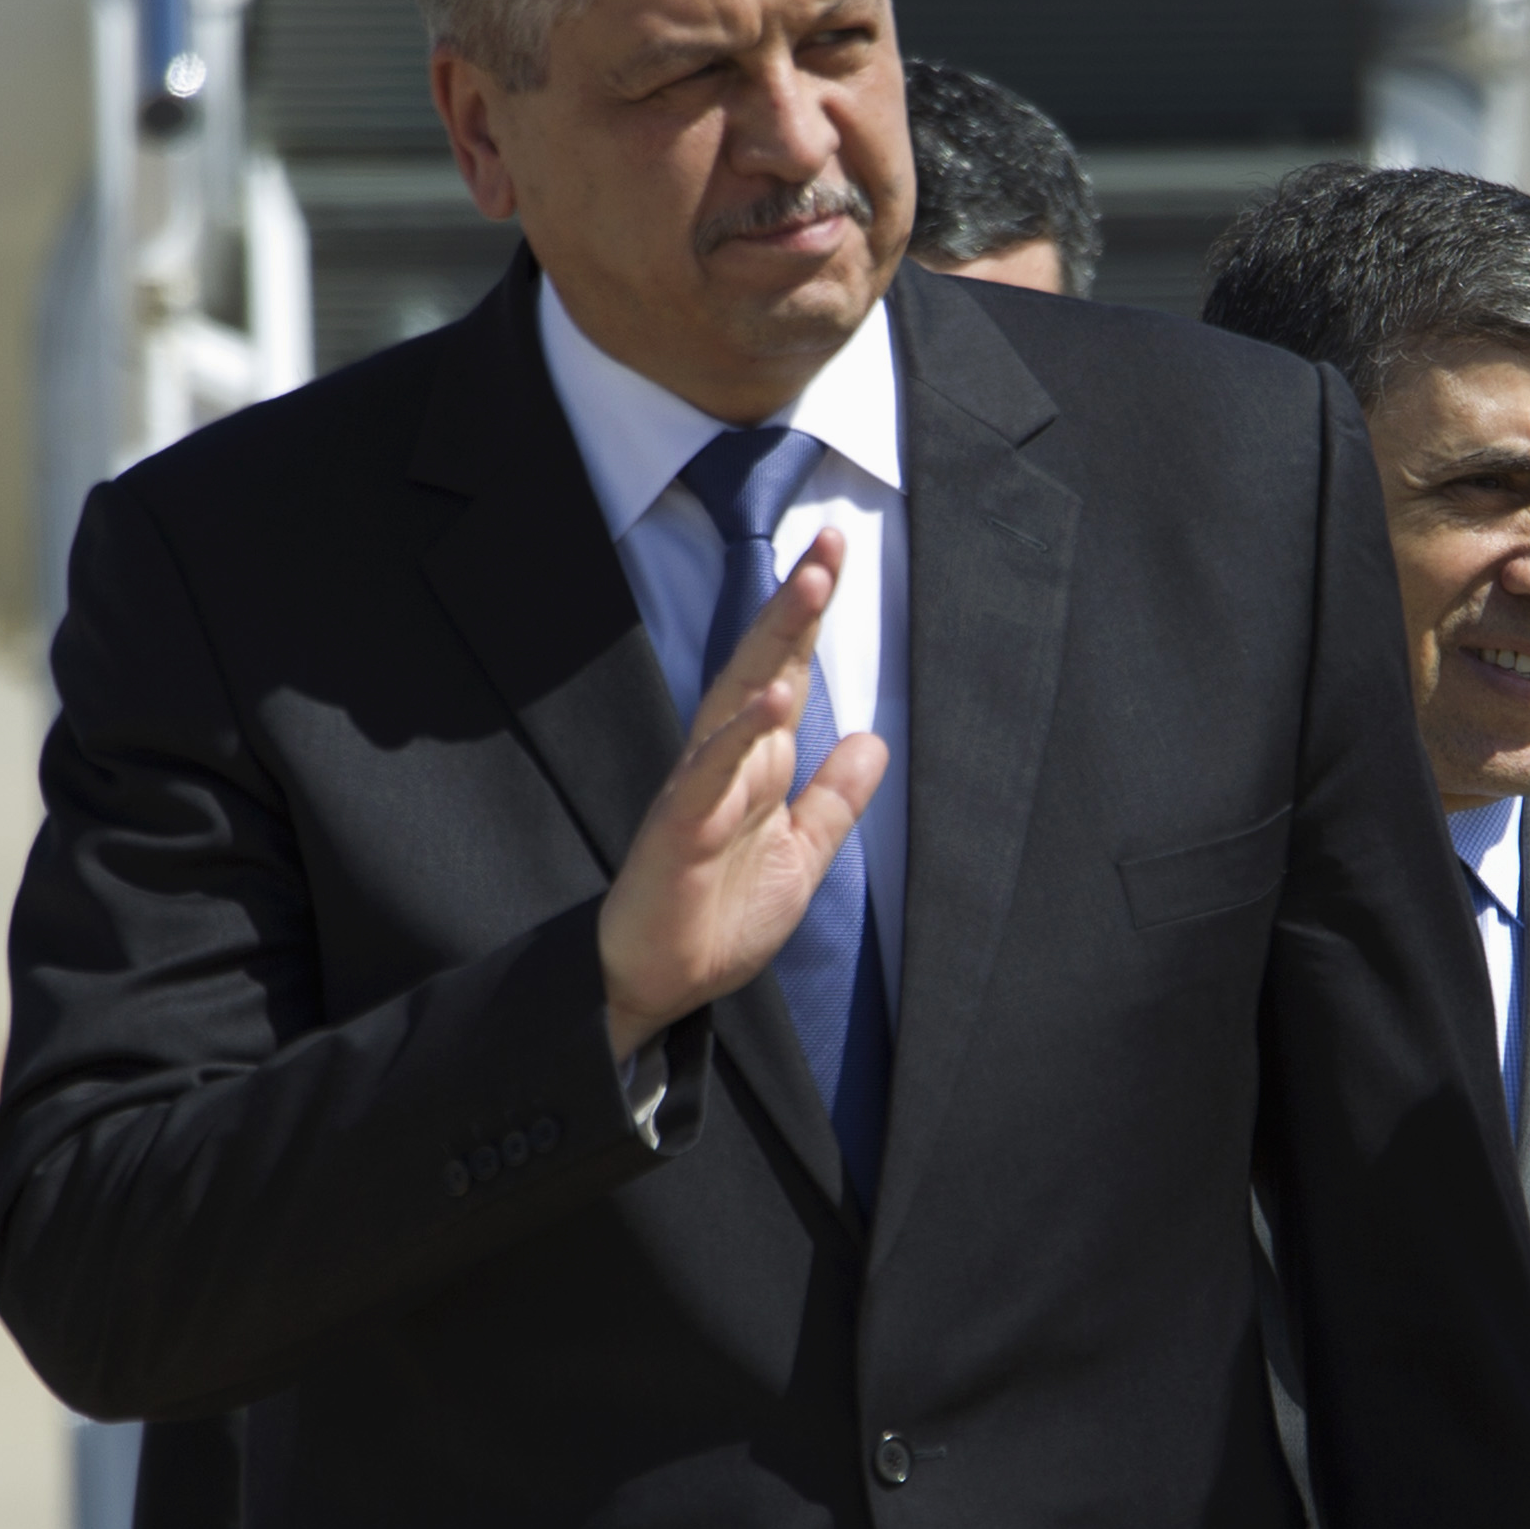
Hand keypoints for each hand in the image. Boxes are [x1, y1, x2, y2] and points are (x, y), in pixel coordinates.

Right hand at [596, 526, 889, 1061]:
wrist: (658, 985)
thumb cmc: (717, 918)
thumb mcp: (801, 855)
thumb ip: (833, 800)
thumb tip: (871, 739)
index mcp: (752, 765)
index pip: (783, 673)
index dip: (808, 619)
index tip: (834, 553)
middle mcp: (722, 764)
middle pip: (760, 666)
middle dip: (794, 606)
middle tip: (828, 543)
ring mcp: (697, 792)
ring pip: (735, 702)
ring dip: (771, 644)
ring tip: (809, 587)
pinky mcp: (678, 832)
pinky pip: (710, 775)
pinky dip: (739, 736)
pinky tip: (771, 700)